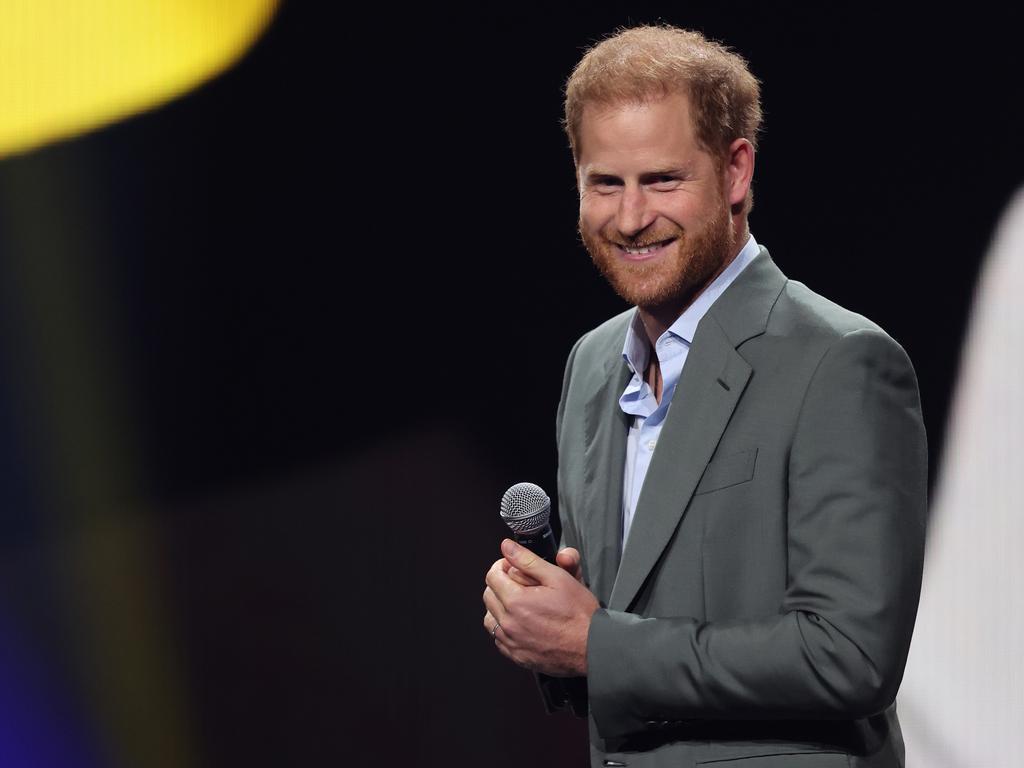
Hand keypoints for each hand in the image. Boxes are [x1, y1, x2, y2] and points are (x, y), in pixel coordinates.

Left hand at [482, 539, 598, 676]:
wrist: (592, 647)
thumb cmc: (579, 614)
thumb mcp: (557, 577)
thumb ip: (527, 560)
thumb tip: (507, 547)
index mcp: (516, 601)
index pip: (492, 576)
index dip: (502, 566)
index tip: (513, 567)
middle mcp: (509, 623)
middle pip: (488, 596)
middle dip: (500, 585)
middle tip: (520, 583)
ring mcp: (511, 642)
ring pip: (490, 618)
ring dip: (499, 607)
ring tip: (520, 604)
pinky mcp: (516, 656)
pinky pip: (498, 638)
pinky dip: (505, 628)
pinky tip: (523, 623)